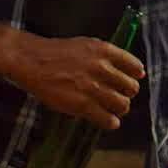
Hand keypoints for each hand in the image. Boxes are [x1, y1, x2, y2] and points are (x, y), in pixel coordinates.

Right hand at [0, 29, 144, 130]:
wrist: (31, 61)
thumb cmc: (56, 53)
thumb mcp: (85, 45)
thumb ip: (106, 56)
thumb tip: (126, 68)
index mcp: (104, 51)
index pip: (134, 66)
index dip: (135, 75)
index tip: (134, 80)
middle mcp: (102, 68)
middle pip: (131, 88)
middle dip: (126, 93)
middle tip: (118, 96)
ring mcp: (93, 87)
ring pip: (122, 105)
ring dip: (119, 109)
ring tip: (112, 109)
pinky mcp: (83, 105)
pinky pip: (108, 119)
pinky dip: (111, 122)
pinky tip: (108, 121)